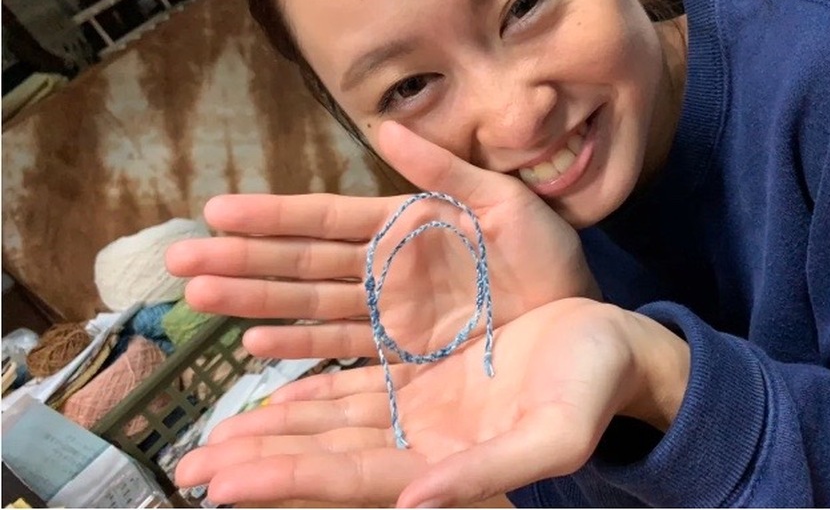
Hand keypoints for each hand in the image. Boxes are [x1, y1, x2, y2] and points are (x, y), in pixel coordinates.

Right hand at [166, 121, 598, 360]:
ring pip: (310, 305)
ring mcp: (391, 313)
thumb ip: (443, 167)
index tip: (216, 210)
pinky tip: (259, 344)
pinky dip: (301, 346)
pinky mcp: (404, 354)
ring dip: (257, 304)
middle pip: (302, 264)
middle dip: (243, 262)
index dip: (272, 216)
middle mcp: (387, 269)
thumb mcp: (501, 198)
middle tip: (179, 261)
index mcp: (406, 225)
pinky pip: (344, 348)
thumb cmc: (546, 251)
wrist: (580, 313)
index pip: (326, 219)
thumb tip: (385, 123)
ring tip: (203, 299)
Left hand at [173, 298, 689, 507]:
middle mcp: (421, 445)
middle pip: (325, 456)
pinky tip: (278, 391)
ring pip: (332, 423)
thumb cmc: (594, 393)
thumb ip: (485, 473)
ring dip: (274, 429)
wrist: (615, 355)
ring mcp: (421, 414)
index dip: (285, 480)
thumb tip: (413, 503)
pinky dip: (315, 393)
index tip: (223, 482)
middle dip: (260, 461)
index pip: (348, 478)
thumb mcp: (554, 435)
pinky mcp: (427, 382)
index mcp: (445, 464)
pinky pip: (358, 390)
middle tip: (193, 465)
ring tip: (217, 437)